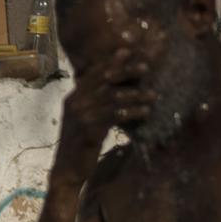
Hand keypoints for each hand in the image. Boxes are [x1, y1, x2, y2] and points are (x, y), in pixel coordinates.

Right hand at [59, 48, 155, 165]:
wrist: (67, 170)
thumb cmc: (80, 146)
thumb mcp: (85, 121)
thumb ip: (95, 104)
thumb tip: (117, 91)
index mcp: (73, 98)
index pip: (94, 73)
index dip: (112, 60)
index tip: (129, 51)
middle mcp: (75, 103)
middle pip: (104, 79)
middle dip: (127, 70)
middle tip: (146, 67)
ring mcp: (81, 115)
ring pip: (113, 97)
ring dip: (136, 94)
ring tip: (153, 95)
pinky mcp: (89, 129)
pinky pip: (115, 115)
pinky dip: (133, 112)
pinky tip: (146, 112)